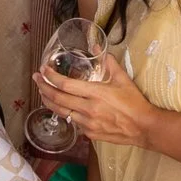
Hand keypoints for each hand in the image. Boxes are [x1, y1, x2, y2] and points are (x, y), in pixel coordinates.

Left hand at [37, 54, 154, 147]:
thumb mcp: (122, 79)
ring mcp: (87, 124)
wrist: (144, 127)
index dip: (50, 77)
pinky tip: (64, 107)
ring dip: (49, 101)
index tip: (42, 70)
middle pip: (57, 99)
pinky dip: (66, 113)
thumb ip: (108, 62)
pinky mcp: (89, 134)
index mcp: (95, 93)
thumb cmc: (134, 102)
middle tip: (36, 79)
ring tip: (43, 92)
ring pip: (61, 112)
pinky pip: (73, 122)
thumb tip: (97, 46)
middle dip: (43, 88)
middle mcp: (88, 109)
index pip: (65, 85)